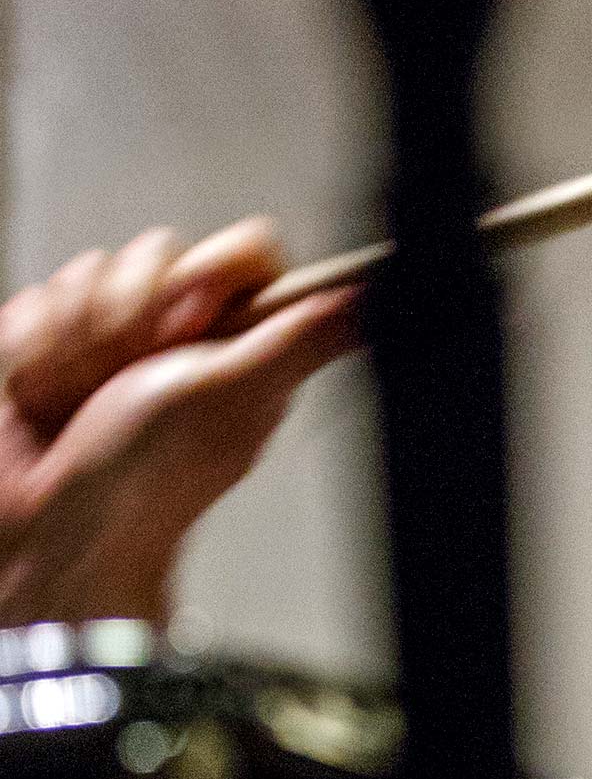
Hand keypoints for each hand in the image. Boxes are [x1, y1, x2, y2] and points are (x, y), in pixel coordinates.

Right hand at [0, 219, 358, 626]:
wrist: (56, 529)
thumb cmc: (150, 472)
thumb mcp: (236, 394)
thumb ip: (301, 339)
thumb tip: (371, 301)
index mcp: (244, 337)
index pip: (246, 249)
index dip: (208, 271)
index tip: (188, 323)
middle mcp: (186, 330)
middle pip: (152, 252)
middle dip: (126, 319)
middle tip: (131, 379)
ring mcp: (117, 337)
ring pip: (84, 274)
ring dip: (75, 345)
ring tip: (87, 400)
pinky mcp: (55, 345)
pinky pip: (34, 302)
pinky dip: (33, 356)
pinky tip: (49, 400)